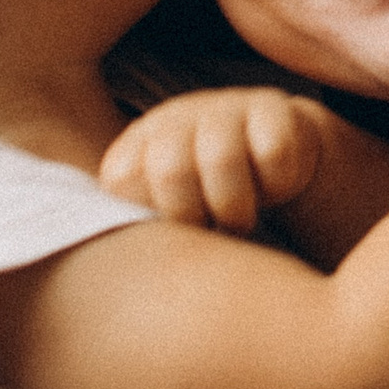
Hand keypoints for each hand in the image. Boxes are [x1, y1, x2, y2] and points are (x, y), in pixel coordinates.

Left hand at [101, 87, 326, 234]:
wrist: (269, 154)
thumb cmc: (207, 199)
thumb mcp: (164, 214)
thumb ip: (136, 235)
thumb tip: (111, 282)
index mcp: (137, 145)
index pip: (123, 181)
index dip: (154, 218)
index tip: (174, 231)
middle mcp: (174, 118)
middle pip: (170, 169)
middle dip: (197, 214)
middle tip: (212, 229)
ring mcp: (222, 107)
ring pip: (221, 158)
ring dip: (237, 207)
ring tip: (241, 217)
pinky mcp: (271, 106)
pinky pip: (273, 152)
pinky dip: (277, 183)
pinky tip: (272, 183)